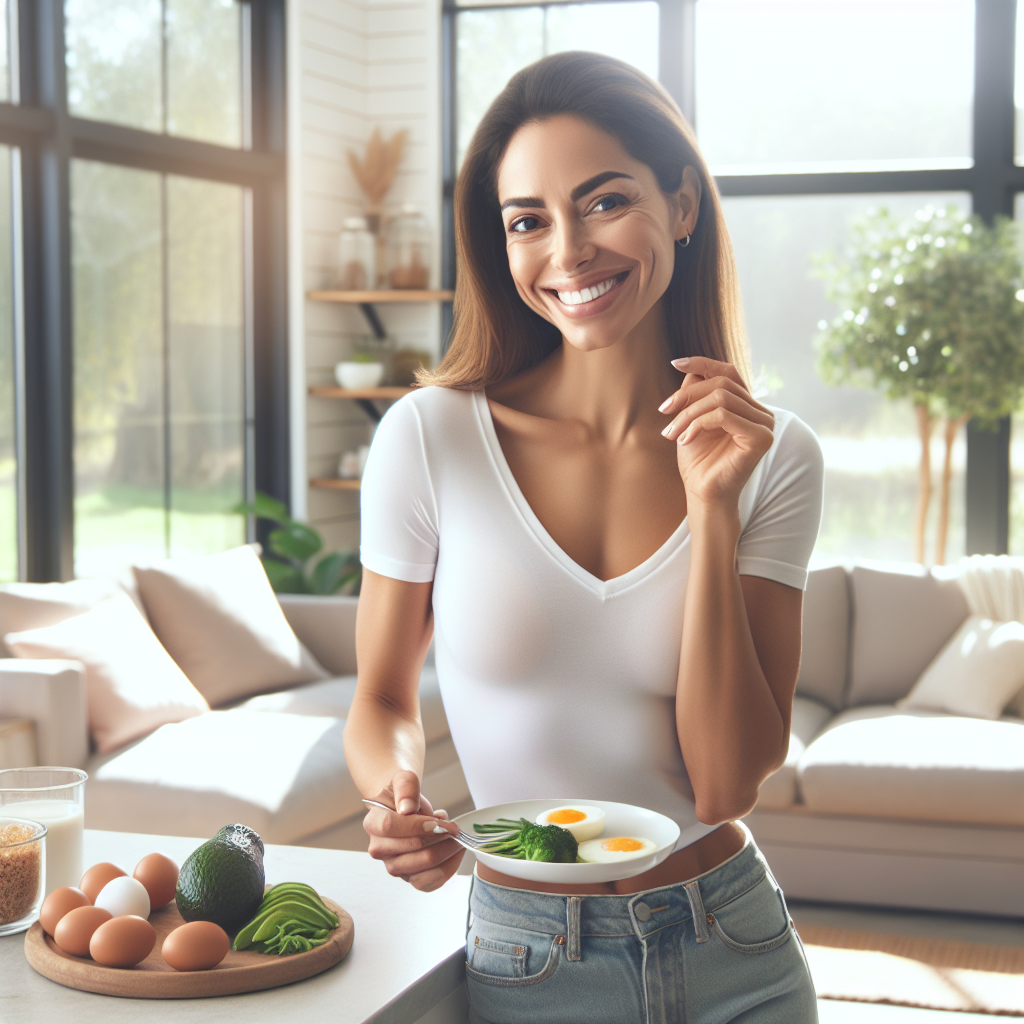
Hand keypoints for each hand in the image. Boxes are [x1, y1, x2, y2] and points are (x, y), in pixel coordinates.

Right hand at [362, 769, 463, 891]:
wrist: (404, 807)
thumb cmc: (403, 794)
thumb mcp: (403, 779)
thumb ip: (406, 787)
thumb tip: (407, 808)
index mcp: (373, 824)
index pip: (391, 827)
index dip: (418, 824)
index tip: (440, 820)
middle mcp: (379, 849)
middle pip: (413, 849)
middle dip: (440, 837)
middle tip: (455, 828)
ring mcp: (394, 866)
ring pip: (424, 868)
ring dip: (447, 852)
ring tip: (457, 838)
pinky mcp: (409, 878)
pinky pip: (431, 882)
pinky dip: (448, 868)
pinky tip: (455, 852)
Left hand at [659, 357, 773, 513]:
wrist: (703, 494)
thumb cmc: (698, 460)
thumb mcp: (691, 419)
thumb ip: (695, 392)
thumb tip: (691, 367)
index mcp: (747, 406)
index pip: (728, 372)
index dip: (703, 363)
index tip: (676, 363)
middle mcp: (761, 412)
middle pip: (721, 383)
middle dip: (686, 396)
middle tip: (664, 413)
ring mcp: (765, 424)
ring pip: (720, 398)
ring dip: (688, 413)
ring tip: (672, 433)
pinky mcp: (761, 438)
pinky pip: (724, 415)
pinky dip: (698, 424)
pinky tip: (685, 440)